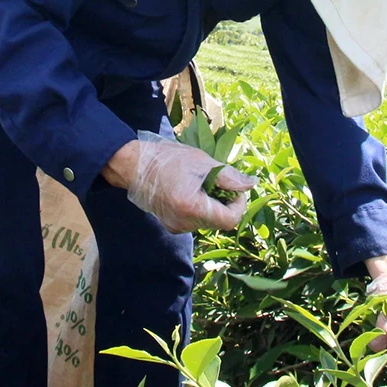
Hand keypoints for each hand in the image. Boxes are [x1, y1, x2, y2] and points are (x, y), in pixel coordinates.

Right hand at [110, 131, 255, 233]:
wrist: (134, 165)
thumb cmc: (168, 159)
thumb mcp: (203, 162)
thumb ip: (229, 178)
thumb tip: (251, 185)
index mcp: (192, 207)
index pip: (230, 219)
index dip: (239, 205)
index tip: (236, 189)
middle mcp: (184, 223)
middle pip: (219, 222)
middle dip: (226, 203)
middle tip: (220, 182)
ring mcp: (176, 226)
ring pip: (208, 221)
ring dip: (213, 205)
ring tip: (203, 184)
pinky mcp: (171, 225)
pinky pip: (195, 221)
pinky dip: (200, 208)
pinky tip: (191, 191)